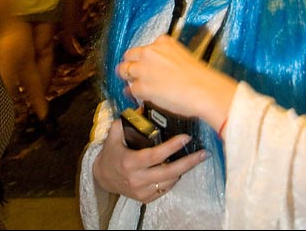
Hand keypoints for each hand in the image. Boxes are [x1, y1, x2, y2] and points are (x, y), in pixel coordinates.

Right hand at [92, 118, 206, 202]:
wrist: (102, 177)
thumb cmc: (111, 153)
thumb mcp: (115, 135)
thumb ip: (127, 120)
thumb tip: (143, 106)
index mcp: (130, 162)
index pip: (155, 155)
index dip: (172, 147)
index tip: (186, 138)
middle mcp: (136, 179)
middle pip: (168, 172)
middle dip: (188, 163)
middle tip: (203, 153)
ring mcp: (141, 191)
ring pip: (169, 182)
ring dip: (182, 170)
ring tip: (194, 159)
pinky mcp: (144, 199)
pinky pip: (164, 190)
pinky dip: (173, 180)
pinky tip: (178, 170)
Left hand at [119, 34, 236, 130]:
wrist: (203, 90)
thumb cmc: (200, 78)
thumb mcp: (184, 57)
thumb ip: (168, 59)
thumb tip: (162, 70)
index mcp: (163, 42)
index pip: (144, 47)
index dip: (142, 58)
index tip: (144, 64)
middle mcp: (150, 52)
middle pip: (129, 56)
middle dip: (130, 65)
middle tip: (132, 74)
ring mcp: (143, 68)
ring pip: (124, 71)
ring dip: (127, 78)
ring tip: (131, 86)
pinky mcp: (140, 86)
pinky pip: (131, 89)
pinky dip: (134, 94)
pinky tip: (140, 98)